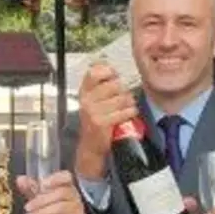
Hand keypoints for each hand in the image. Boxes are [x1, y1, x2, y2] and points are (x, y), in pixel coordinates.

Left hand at [17, 171, 85, 213]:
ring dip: (43, 211)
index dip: (55, 179)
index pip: (66, 177)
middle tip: (27, 207)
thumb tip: (20, 179)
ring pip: (61, 207)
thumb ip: (30, 188)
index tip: (42, 184)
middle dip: (41, 200)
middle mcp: (74, 195)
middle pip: (61, 193)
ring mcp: (77, 208)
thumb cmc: (50, 211)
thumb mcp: (39, 198)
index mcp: (66, 185)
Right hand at [75, 64, 138, 178]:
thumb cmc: (96, 120)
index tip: (114, 76)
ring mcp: (93, 112)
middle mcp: (86, 101)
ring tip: (126, 108)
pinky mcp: (102, 123)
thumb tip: (111, 67)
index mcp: (84, 92)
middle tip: (124, 99)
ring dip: (129, 103)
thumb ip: (100, 85)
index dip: (108, 72)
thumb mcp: (93, 101)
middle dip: (124, 91)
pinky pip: (125, 111)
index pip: (94, 73)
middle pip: (114, 85)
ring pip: (122, 98)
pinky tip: (127, 116)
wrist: (91, 146)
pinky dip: (130, 113)